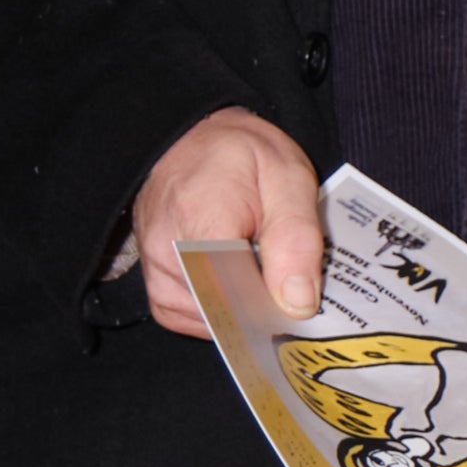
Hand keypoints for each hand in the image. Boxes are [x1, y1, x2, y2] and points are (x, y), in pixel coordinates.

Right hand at [132, 106, 324, 337]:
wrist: (191, 142)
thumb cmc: (240, 154)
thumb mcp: (287, 176)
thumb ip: (296, 238)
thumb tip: (299, 303)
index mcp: (201, 223)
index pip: (241, 296)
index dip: (280, 304)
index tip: (307, 297)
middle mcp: (168, 259)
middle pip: (231, 314)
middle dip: (270, 304)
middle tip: (293, 270)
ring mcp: (158, 279)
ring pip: (218, 323)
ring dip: (250, 305)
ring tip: (266, 261)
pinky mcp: (159, 292)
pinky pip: (202, 320)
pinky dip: (230, 306)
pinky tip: (245, 276)